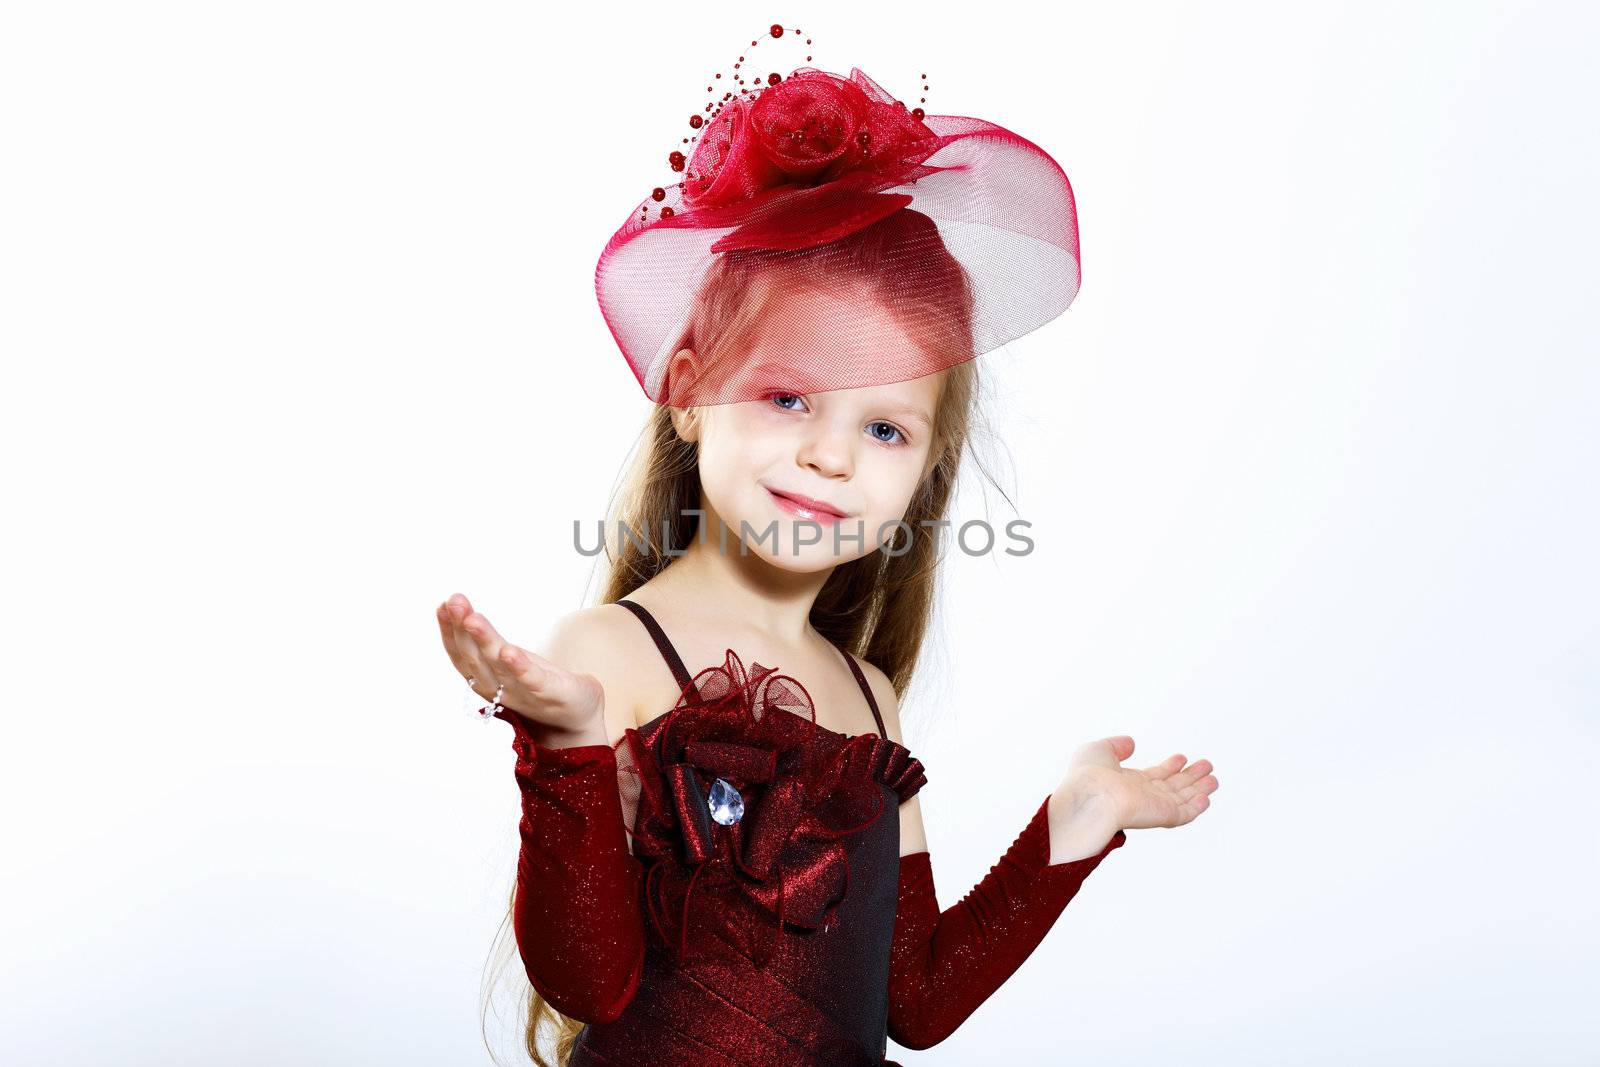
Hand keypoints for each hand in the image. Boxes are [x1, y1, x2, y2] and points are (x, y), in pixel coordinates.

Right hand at [436, 593, 606, 746]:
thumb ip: (487, 641)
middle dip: (462, 628)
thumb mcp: (507, 660)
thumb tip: (464, 612)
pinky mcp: (550, 693)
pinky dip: (519, 667)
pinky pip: (532, 680)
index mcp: (486, 677)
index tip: (443, 604)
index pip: (462, 653)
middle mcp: (498, 686)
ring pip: (499, 665)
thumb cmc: (538, 684)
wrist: (577, 716)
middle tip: (453, 602)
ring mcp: (522, 691)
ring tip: (473, 619)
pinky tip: (510, 652)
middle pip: (475, 656)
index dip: (450, 630)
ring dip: (485, 641)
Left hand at [1053, 736, 1216, 836]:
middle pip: (1172, 787)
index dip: (1169, 767)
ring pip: (1182, 799)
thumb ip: (1116, 745)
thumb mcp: (1099, 750)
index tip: (1181, 758)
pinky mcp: (1162, 815)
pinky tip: (1206, 798)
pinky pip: (1183, 813)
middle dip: (1190, 777)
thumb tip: (1130, 742)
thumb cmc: (1088, 775)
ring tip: (1213, 778)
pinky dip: (1196, 807)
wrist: (1090, 796)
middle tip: (1206, 765)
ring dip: (1198, 789)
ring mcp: (1153, 806)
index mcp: (1127, 783)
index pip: (1154, 776)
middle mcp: (1142, 796)